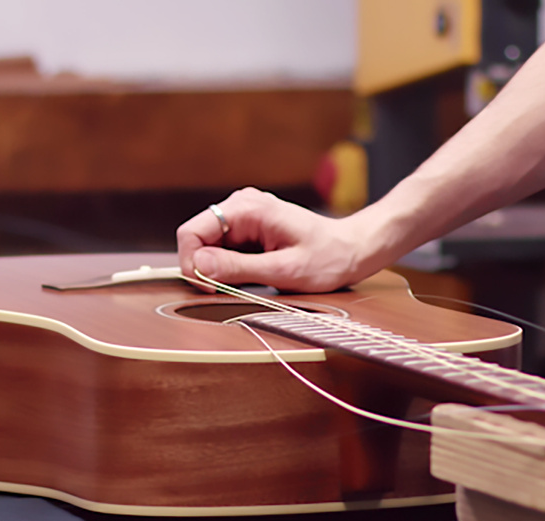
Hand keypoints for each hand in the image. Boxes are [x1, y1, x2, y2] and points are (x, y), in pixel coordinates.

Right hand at [176, 188, 374, 292]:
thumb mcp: (283, 270)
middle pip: (197, 239)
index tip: (209, 288)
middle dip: (205, 268)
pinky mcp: (248, 229)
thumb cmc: (327, 258)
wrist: (352, 249)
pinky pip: (224, 249)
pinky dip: (231, 267)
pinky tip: (255, 274)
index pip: (192, 232)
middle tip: (229, 291)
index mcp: (247, 209)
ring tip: (251, 281)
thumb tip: (199, 266)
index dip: (191, 263)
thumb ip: (238, 268)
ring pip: (209, 246)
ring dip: (220, 269)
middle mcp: (241, 205)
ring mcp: (244, 216)